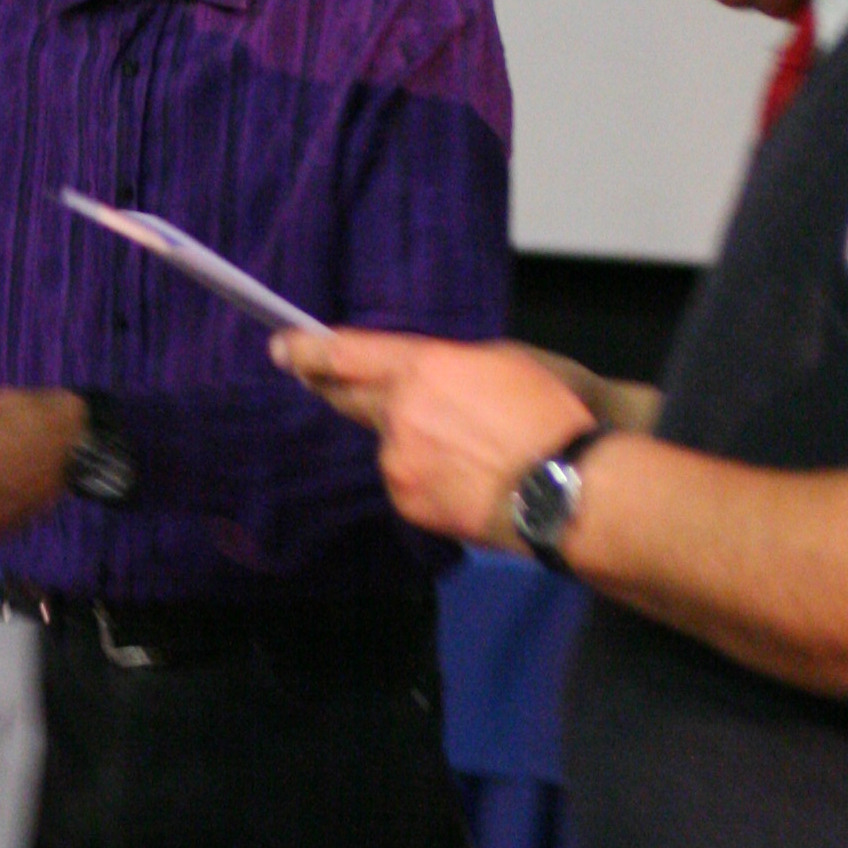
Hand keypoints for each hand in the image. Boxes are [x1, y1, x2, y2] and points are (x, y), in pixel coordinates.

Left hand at [272, 331, 594, 547]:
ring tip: (467, 452)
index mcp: (424, 368)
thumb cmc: (548, 417)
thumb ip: (449, 366)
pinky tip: (467, 480)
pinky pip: (406, 479)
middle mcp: (399, 413)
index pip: (348, 354)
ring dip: (411, 441)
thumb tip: (424, 379)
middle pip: (351, 399)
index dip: (309, 350)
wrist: (564, 489)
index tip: (282, 347)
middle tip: (317, 380)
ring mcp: (398, 461)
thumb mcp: (506, 362)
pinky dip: (426, 476)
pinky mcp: (406, 500)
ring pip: (390, 443)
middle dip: (334, 388)